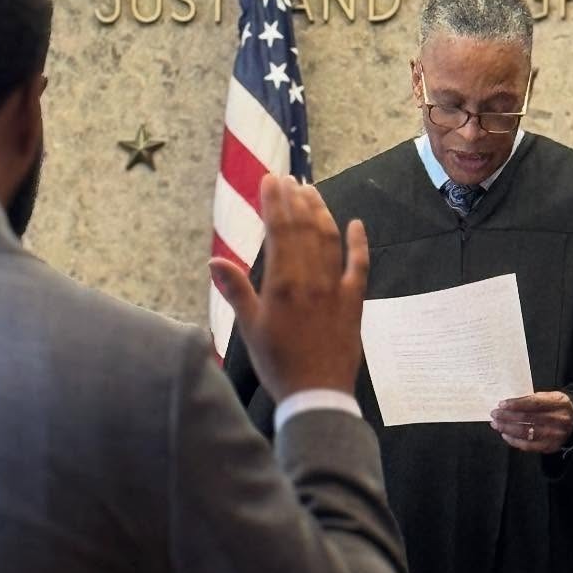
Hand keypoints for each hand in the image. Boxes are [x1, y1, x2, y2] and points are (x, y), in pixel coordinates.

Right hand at [210, 174, 368, 402]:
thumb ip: (236, 291)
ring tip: (312, 191)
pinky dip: (358, 243)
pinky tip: (355, 224)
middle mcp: (312, 279)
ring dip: (321, 212)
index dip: (275, 202)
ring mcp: (335, 288)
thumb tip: (214, 261)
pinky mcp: (353, 301)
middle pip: (304, 228)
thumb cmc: (278, 364)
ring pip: (329, 240)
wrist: (317, 395)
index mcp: (283, 283)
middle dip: (295, 199)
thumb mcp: (250, 328)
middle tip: (288, 177)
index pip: (279, 231)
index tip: (270, 180)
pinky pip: (358, 266)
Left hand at [490, 391, 572, 454]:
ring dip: (507, 428)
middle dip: (507, 416)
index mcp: (558, 402)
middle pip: (528, 418)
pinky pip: (528, 445)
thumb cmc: (557, 407)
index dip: (516, 404)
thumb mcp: (550, 397)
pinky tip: (505, 435)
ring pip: (526, 432)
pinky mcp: (550, 447)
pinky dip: (514, 440)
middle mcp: (558, 419)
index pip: (534, 403)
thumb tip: (507, 404)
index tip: (501, 404)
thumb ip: (533, 399)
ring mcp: (555, 435)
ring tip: (496, 424)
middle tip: (494, 414)